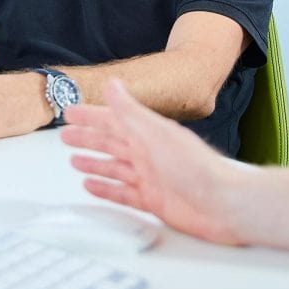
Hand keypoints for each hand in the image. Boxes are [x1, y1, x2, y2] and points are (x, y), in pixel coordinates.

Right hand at [61, 79, 254, 245]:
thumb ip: (130, 110)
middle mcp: (148, 153)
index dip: (90, 116)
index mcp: (147, 133)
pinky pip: (122, 193)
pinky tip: (93, 187)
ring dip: (94, 163)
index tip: (70, 112)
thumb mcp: (156, 132)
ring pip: (114, 167)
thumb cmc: (196, 167)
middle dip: (88, 139)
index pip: (112, 120)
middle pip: (110, 143)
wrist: (222, 204)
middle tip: (66, 136)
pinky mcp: (153, 201)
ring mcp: (150, 177)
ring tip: (75, 161)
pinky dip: (106, 189)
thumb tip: (112, 84)